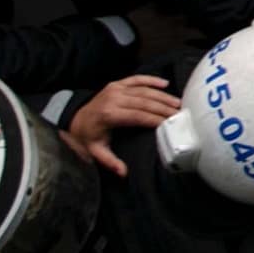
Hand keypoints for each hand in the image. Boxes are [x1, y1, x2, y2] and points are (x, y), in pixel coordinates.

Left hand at [59, 75, 180, 176]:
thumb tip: (123, 172)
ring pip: (144, 90)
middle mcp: (113, 99)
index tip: (170, 124)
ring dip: (162, 96)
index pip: (138, 116)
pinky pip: (136, 79)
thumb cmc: (87, 135)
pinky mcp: (117, 84)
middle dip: (164, 108)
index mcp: (109, 114)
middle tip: (179, 114)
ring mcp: (115, 89)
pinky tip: (165, 84)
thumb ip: (110, 161)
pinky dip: (151, 80)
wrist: (74, 119)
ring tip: (177, 103)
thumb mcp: (95, 151)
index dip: (156, 119)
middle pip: (145, 102)